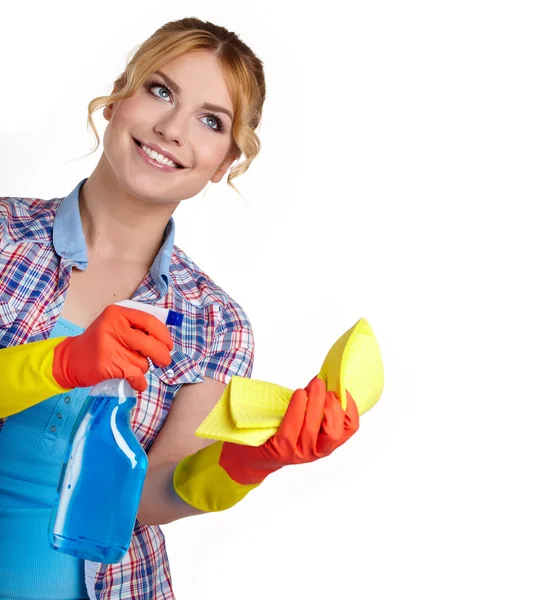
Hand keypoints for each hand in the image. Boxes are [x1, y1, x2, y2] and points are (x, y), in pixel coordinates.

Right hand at [52, 305, 172, 391]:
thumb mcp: (115, 327)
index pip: (150, 322)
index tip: (168, 345)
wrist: (70, 360)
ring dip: (142, 368)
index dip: (164, 336)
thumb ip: (136, 329)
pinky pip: (135, 375)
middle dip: (162, 355)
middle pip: (150, 344)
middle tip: (163, 361)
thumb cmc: (98, 344)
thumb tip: (165, 342)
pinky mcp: (107, 364)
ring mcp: (109, 346)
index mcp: (118, 314)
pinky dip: (140, 382)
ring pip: (142, 362)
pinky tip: (137, 383)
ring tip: (129, 366)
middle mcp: (113, 327)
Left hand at [219, 376, 359, 484]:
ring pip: (313, 428)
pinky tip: (299, 394)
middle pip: (334, 429)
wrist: (253, 453)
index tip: (342, 388)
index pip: (350, 427)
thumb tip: (323, 378)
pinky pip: (293, 427)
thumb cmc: (282, 429)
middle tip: (322, 384)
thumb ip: (315, 403)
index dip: (350, 406)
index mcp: (327, 442)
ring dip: (315, 402)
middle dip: (331, 404)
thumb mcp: (304, 416)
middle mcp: (317, 451)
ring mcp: (299, 453)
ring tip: (313, 385)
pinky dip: (298, 408)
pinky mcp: (282, 449)